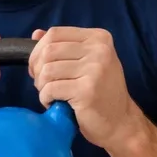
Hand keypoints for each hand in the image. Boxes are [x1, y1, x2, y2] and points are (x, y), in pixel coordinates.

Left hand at [28, 27, 147, 153]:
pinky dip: (45, 98)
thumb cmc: (100, 94)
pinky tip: (54, 104)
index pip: (54, 34)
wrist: (120, 122)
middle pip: (48, 51)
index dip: (37, 51)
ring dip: (41, 86)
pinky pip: (50, 89)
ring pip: (47, 70)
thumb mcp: (87, 64)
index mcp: (98, 38)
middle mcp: (99, 49)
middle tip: (43, 85)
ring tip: (50, 95)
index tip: (37, 68)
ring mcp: (94, 69)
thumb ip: (63, 48)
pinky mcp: (86, 90)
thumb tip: (35, 34)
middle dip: (37, 70)